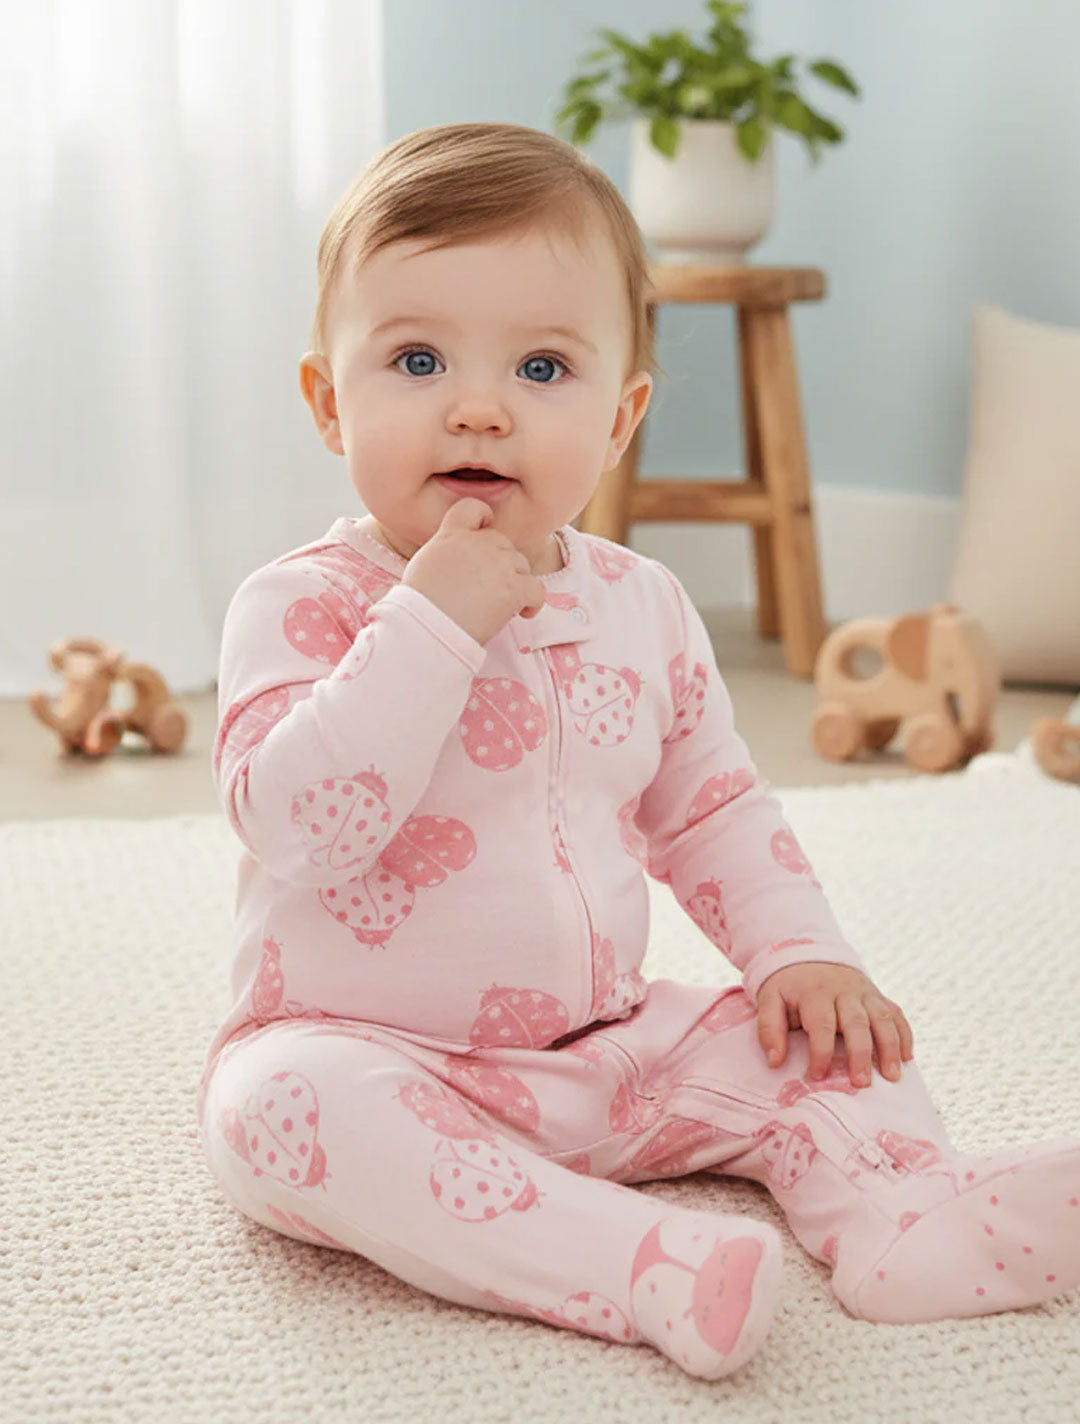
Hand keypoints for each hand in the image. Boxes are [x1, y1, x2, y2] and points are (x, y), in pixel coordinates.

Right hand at [401, 497, 547, 644]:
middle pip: (502, 543)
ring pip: (521, 565)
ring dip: (516, 582)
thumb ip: (446, 553)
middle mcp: (479, 543)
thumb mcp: (424, 564)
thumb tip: (457, 564)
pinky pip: (537, 590)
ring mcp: (500, 564)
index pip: (473, 507)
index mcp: (452, 535)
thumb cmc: (419, 605)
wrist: (428, 626)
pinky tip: (524, 613)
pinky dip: (534, 602)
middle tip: (488, 589)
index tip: (485, 531)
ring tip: (501, 606)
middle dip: (500, 564)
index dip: (483, 517)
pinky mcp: (515, 588)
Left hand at [756, 961, 914, 1088]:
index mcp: (815, 993)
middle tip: (861, 1084)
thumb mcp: (770, 1000)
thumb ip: (770, 1029)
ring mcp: (865, 993)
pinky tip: (907, 1058)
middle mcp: (844, 991)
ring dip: (890, 1048)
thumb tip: (775, 1062)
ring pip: (883, 1018)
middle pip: (857, 1023)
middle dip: (860, 1054)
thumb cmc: (789, 988)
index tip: (817, 1076)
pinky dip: (905, 1035)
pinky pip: (896, 1013)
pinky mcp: (878, 996)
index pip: (822, 1024)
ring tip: (891, 1076)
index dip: (820, 1052)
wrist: (809, 956)